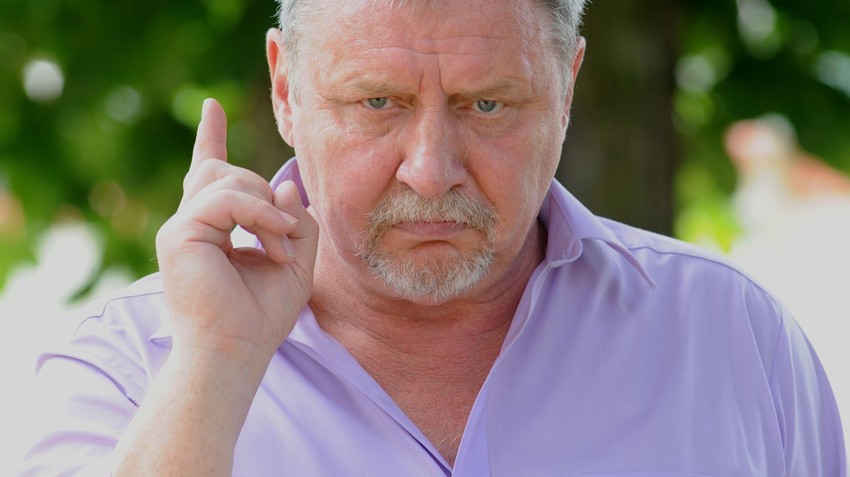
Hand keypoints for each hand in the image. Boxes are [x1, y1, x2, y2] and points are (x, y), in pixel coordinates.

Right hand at [155, 98, 317, 359]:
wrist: (235, 352)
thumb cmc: (262, 315)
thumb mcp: (295, 261)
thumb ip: (295, 220)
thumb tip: (284, 184)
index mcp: (213, 228)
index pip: (210, 172)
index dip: (211, 138)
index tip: (212, 107)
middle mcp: (192, 223)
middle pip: (225, 171)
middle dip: (263, 195)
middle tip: (284, 241)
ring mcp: (181, 227)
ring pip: (227, 179)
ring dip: (265, 209)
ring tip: (279, 247)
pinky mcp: (179, 234)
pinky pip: (225, 200)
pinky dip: (257, 215)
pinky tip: (273, 241)